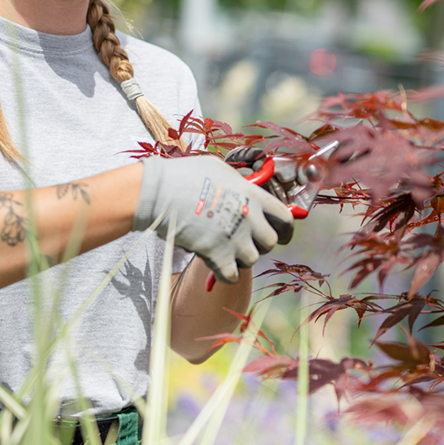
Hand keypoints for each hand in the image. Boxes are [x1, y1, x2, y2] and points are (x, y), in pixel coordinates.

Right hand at [132, 154, 292, 283]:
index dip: (286, 229)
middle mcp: (249, 217)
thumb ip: (237, 182)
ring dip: (240, 257)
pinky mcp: (217, 254)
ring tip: (223, 248)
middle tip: (243, 241)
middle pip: (271, 242)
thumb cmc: (182, 176)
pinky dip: (225, 273)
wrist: (158, 192)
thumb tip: (243, 188)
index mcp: (252, 194)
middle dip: (259, 244)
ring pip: (251, 259)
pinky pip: (232, 275)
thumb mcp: (217, 169)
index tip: (282, 235)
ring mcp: (235, 237)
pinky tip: (215, 264)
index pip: (285, 217)